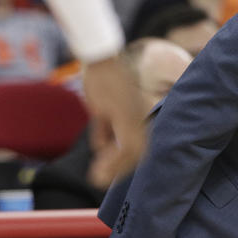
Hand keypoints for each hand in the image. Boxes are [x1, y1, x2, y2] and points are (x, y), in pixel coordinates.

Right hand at [82, 56, 146, 188]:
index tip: (107, 174)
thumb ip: (104, 128)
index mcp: (137, 117)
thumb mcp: (101, 109)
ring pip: (134, 154)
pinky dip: (112, 159)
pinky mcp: (125, 113)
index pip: (138, 149)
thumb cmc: (101, 78)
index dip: (123, 165)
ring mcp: (135, 116)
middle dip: (119, 171)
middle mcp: (140, 118)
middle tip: (100, 180)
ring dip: (115, 169)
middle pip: (139, 154)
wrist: (101, 57)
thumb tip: (101, 148)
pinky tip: (97, 164)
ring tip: (97, 178)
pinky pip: (125, 145)